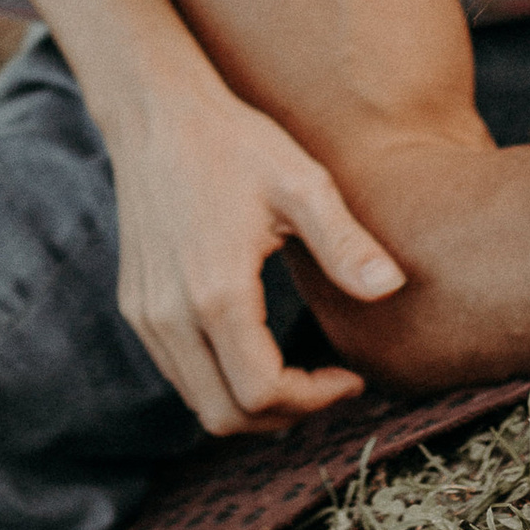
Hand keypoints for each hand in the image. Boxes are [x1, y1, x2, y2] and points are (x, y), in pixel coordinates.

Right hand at [111, 77, 406, 438]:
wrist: (157, 113)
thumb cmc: (234, 143)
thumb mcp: (302, 184)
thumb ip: (345, 243)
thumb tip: (392, 288)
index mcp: (217, 292)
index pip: (263, 393)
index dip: (314, 400)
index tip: (350, 378)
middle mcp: (171, 315)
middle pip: (225, 416)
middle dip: (285, 416)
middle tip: (329, 387)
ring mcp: (147, 314)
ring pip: (198, 403)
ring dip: (251, 406)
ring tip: (300, 377)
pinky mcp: (137, 306)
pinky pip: (180, 374)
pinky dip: (220, 383)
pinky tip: (257, 351)